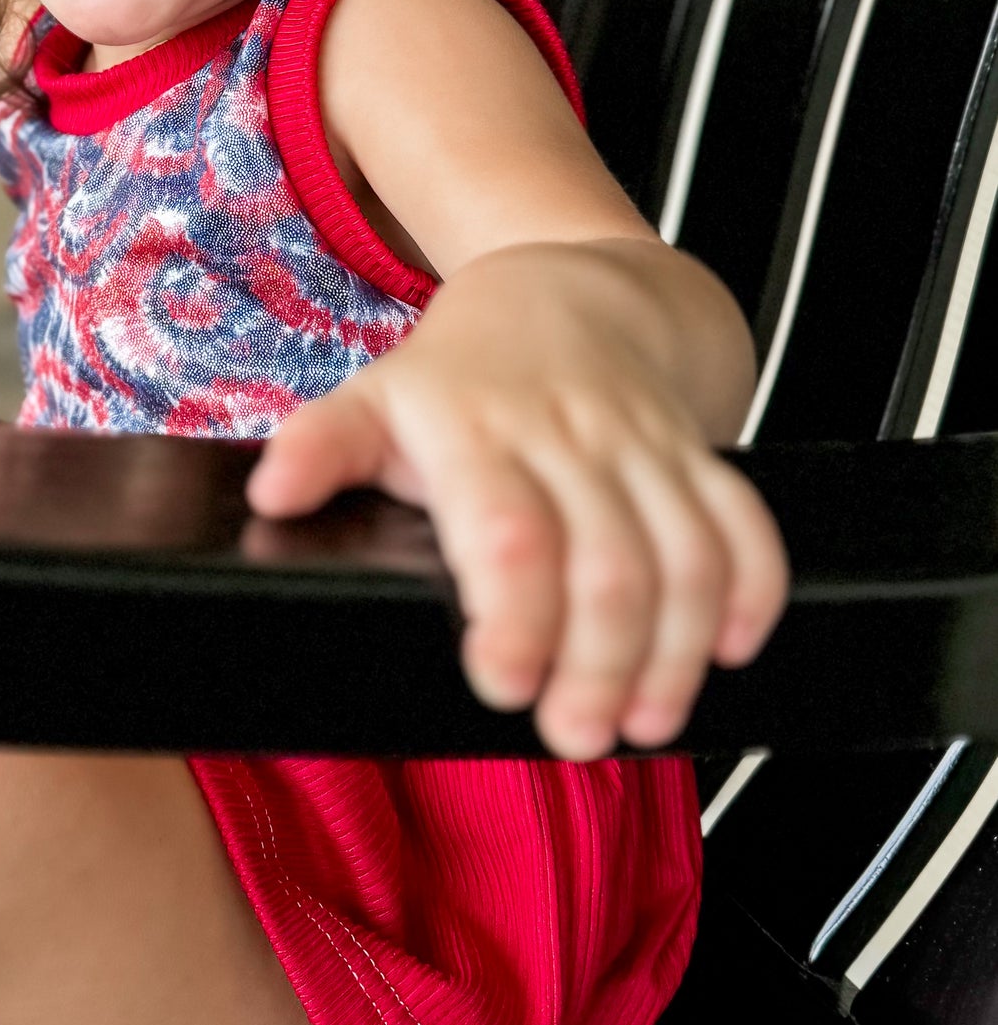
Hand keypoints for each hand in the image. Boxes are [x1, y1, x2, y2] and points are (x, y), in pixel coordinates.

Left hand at [246, 242, 787, 759]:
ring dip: (676, 651)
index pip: (507, 531)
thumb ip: (322, 449)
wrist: (568, 287)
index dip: (516, 616)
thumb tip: (271, 494)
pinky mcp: (698, 457)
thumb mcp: (376, 397)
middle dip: (600, 664)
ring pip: (686, 555)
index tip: (502, 683)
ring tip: (646, 722)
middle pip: (607, 563)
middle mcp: (569, 439)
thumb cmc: (462, 373)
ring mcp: (643, 448)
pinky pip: (744, 523)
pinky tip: (734, 650)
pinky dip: (753, 590)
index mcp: (478, 430)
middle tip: (575, 736)